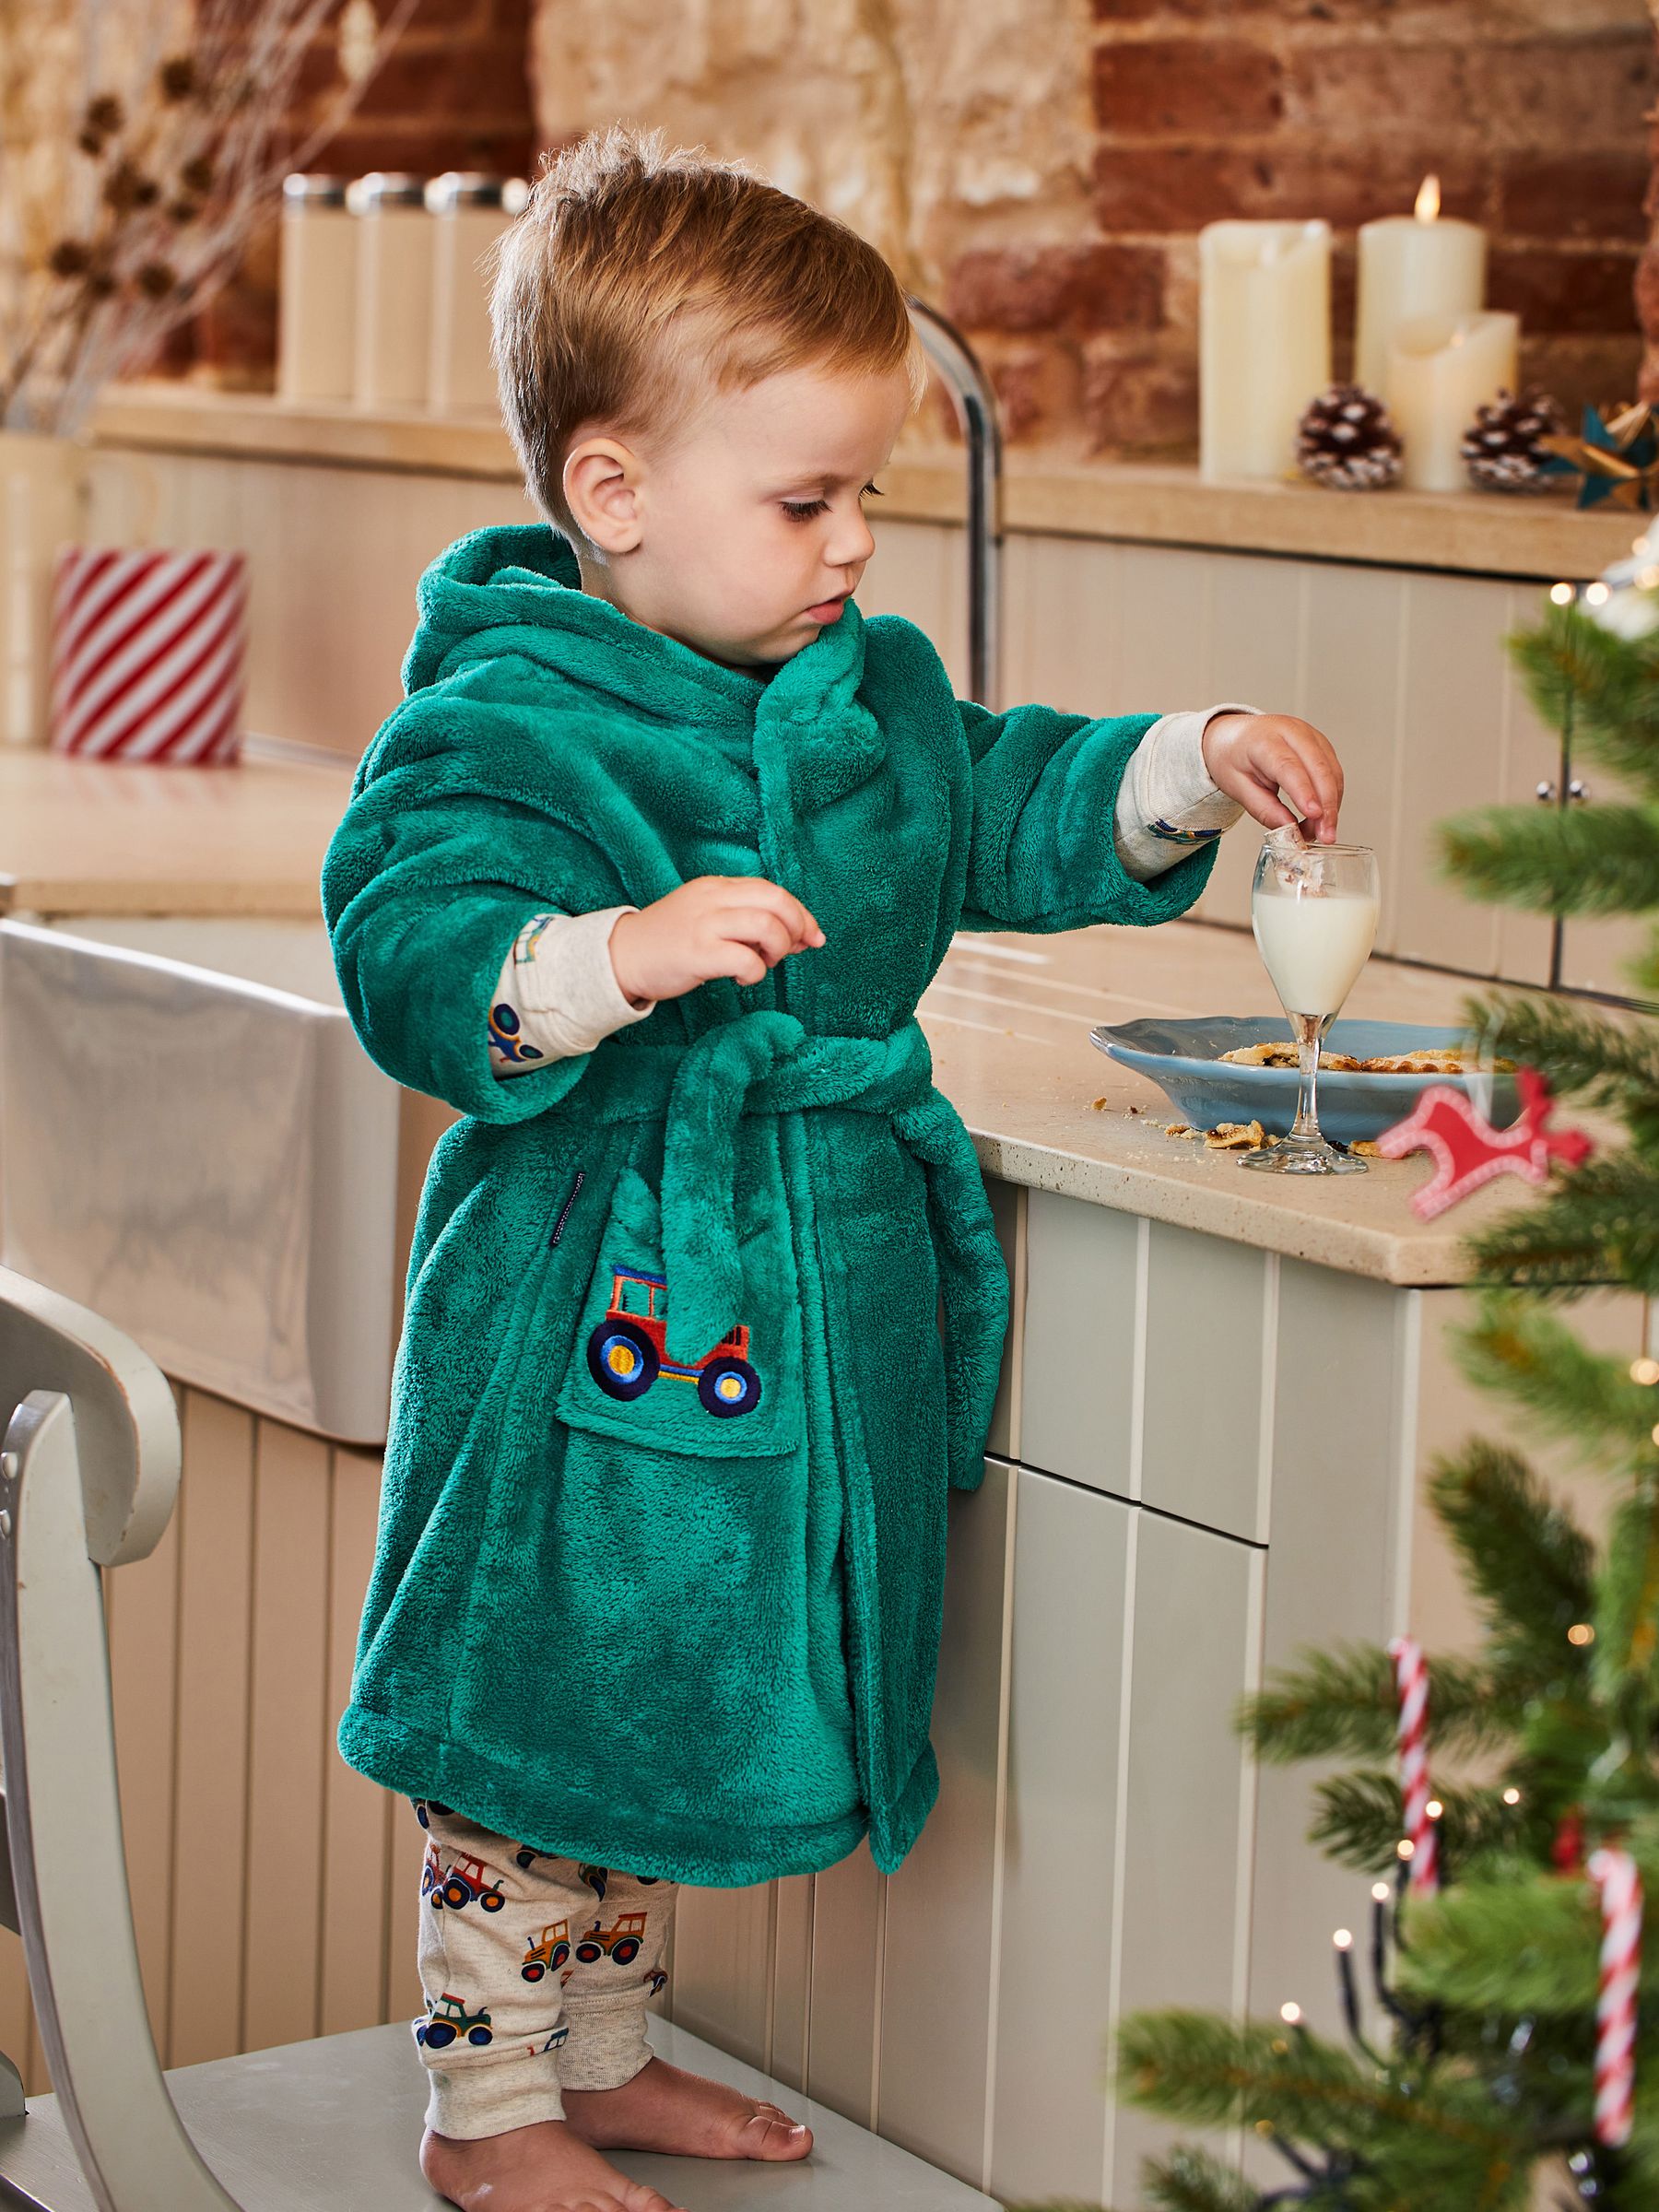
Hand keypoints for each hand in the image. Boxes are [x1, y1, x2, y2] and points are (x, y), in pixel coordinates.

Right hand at [609, 875, 824, 1004]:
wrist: (619, 957)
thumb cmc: (667, 942)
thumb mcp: (706, 917)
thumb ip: (745, 921)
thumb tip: (797, 936)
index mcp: (716, 886)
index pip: (771, 889)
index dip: (799, 912)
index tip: (811, 935)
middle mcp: (712, 899)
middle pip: (776, 900)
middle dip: (798, 925)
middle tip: (798, 949)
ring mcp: (704, 925)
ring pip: (767, 926)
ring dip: (778, 949)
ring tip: (765, 964)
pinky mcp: (697, 953)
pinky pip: (747, 960)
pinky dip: (756, 972)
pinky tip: (743, 979)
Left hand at [1201, 712, 1343, 842]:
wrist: (1235, 736)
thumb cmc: (1233, 756)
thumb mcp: (1236, 786)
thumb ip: (1263, 809)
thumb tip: (1289, 830)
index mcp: (1264, 740)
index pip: (1288, 766)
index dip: (1304, 791)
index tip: (1314, 815)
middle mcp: (1292, 733)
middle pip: (1319, 768)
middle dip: (1327, 806)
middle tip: (1325, 835)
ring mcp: (1311, 736)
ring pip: (1332, 772)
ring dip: (1331, 806)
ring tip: (1319, 831)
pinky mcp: (1321, 745)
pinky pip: (1334, 773)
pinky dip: (1332, 797)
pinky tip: (1323, 816)